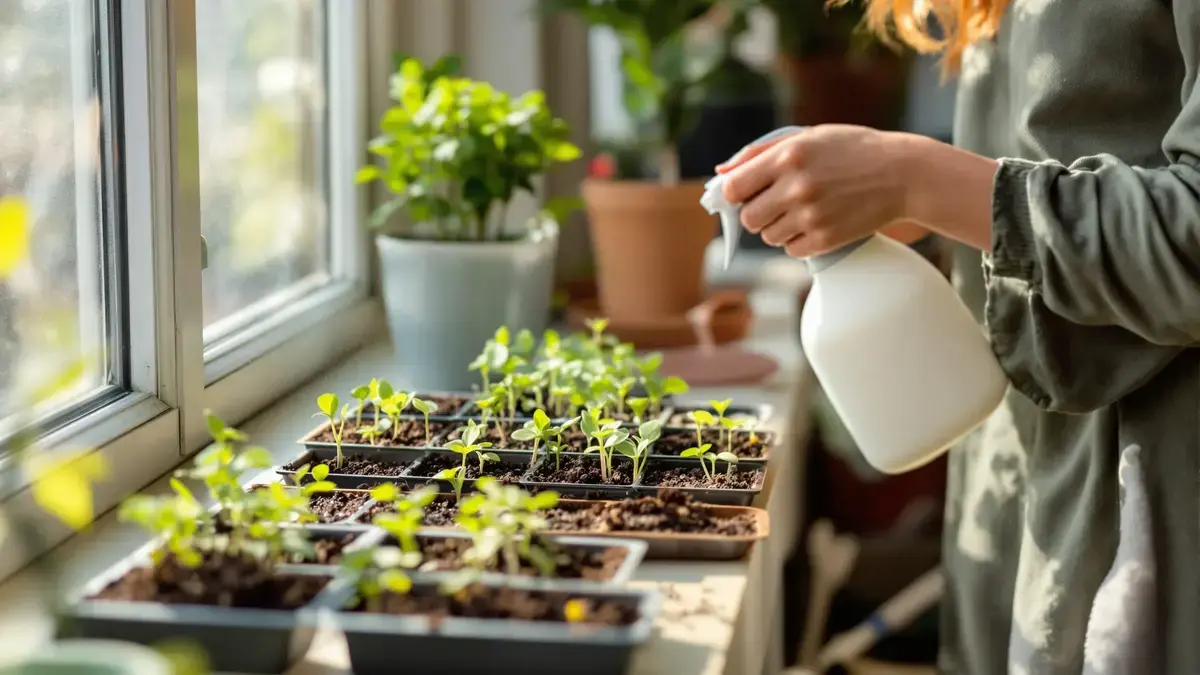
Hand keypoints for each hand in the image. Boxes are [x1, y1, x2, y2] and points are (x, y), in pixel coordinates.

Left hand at [717, 125, 914, 258]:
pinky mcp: (826, 240)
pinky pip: (791, 250)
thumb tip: (721, 173)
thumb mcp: (808, 136)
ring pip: (768, 237)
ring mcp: (812, 216)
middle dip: (757, 213)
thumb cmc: (852, 150)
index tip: (745, 193)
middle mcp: (797, 187)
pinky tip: (818, 223)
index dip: (735, 193)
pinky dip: (798, 241)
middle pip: (748, 218)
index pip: (735, 188)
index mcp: (789, 156)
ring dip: (778, 227)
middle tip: (777, 203)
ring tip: (804, 210)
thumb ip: (760, 152)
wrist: (903, 174)